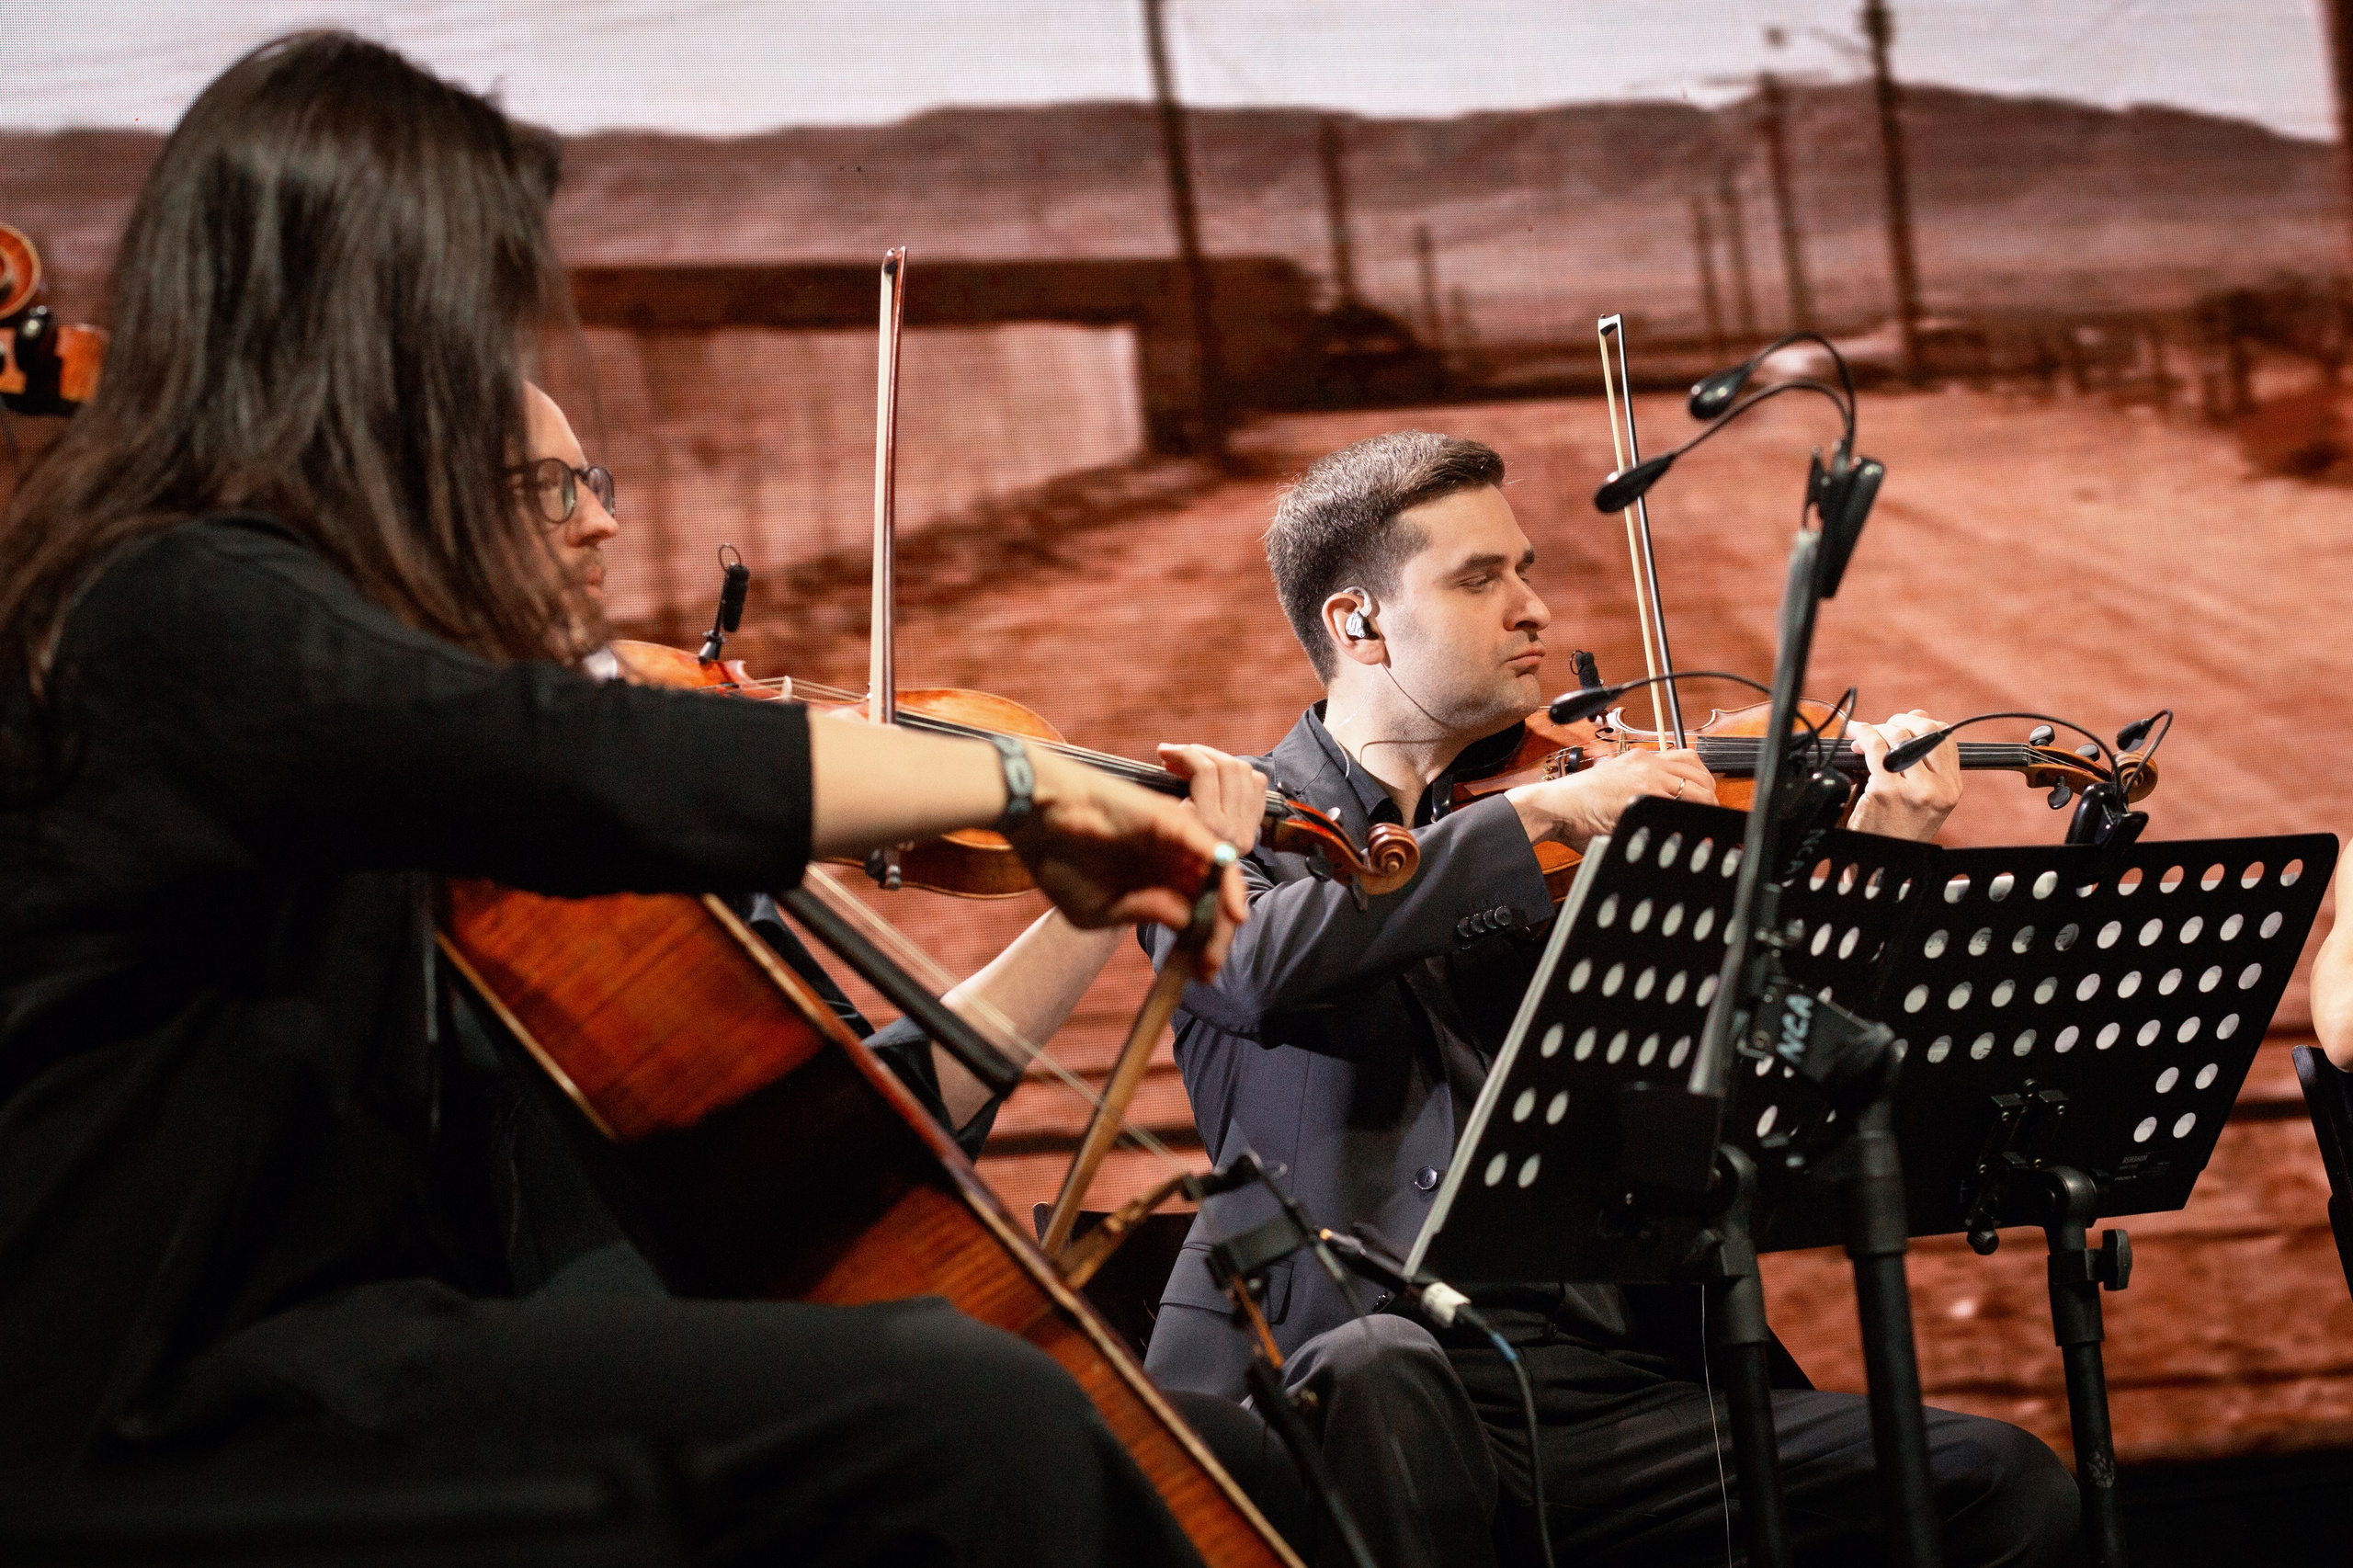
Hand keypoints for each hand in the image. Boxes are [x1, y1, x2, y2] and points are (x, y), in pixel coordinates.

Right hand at [1009, 747, 1248, 973]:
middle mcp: (1168, 860)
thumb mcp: (1098, 908)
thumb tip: (1185, 920)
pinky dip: (1227, 881)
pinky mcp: (1175, 823)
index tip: (1201, 975)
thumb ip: (1142, 914)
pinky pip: (1213, 852)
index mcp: (1150, 881)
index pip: (1190, 914)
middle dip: (1215, 936)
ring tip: (1218, 948)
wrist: (1035, 817)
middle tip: (1211, 968)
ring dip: (1224, 915)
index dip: (1201, 946)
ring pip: (1217, 879)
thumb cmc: (1057, 860)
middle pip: (1210, 899)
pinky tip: (1231, 911)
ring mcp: (1174, 841)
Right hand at [1157, 743, 1267, 856]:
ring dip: (1217, 758)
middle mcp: (1236, 826)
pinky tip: (1218, 775)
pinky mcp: (1256, 824)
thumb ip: (1170, 799)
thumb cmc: (1171, 857)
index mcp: (1210, 826)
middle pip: (1227, 766)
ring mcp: (1250, 825)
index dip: (1185, 754)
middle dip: (1200, 752)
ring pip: (1243, 770)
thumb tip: (1167, 757)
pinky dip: (1238, 772)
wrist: (1202, 889)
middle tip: (1178, 753)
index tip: (1163, 751)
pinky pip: (1256, 782)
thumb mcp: (1166, 827)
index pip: (1206, 773)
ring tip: (1195, 760)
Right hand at [1506, 748, 1716, 852]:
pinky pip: (1682, 803)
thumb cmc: (1578, 806)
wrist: (1556, 806)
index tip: (1704, 797)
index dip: (1701, 779)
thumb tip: (1666, 816)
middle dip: (1710, 793)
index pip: (1687, 759)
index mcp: (1639, 759)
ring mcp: (1647, 775)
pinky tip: (1689, 829)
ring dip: (1705, 805)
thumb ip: (1640, 795)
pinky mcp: (1645, 792)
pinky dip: (1691, 817)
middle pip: (1698, 771)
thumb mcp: (1615, 790)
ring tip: (1702, 823)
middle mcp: (1647, 761)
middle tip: (1709, 813)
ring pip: (1697, 787)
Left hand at [1847, 708, 1960, 841]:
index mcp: (1952, 788)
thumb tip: (1916, 716)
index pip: (1944, 736)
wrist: (1885, 861)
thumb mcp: (1926, 798)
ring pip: (1897, 735)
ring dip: (1877, 729)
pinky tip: (1857, 737)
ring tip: (1864, 739)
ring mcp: (1913, 789)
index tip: (1902, 724)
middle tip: (1880, 729)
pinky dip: (1863, 735)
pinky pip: (1875, 748)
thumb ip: (1925, 761)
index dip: (1921, 723)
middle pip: (1922, 731)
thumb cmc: (1900, 826)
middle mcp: (1938, 788)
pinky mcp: (1886, 791)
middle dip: (1897, 722)